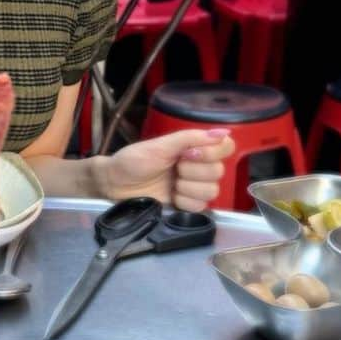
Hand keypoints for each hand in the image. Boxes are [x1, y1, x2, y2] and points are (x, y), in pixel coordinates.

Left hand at [95, 128, 234, 210]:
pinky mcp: (188, 207)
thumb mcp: (160, 146)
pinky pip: (201, 207)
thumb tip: (223, 132)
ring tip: (170, 184)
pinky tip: (171, 197)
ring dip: (187, 187)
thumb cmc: (133, 160)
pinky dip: (184, 202)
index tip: (189, 153)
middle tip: (173, 168)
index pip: (226, 147)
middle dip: (192, 171)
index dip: (212, 152)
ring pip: (212, 191)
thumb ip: (191, 138)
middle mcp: (198, 167)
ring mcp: (193, 188)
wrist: (114, 185)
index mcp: (194, 148)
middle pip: (219, 171)